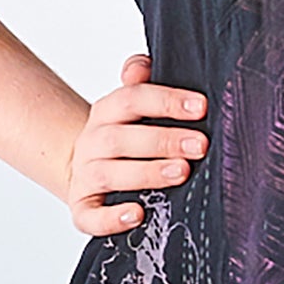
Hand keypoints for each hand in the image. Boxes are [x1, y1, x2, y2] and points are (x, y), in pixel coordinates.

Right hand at [64, 52, 207, 237]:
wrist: (88, 169)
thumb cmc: (127, 135)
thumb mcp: (133, 106)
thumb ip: (141, 82)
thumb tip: (144, 64)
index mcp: (106, 112)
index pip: (131, 98)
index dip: (165, 101)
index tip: (201, 107)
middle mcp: (92, 142)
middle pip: (121, 138)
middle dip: (163, 141)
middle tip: (200, 145)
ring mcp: (85, 176)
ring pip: (108, 175)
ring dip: (146, 173)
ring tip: (181, 172)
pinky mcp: (82, 208)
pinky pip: (89, 216)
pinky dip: (111, 219)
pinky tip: (137, 214)